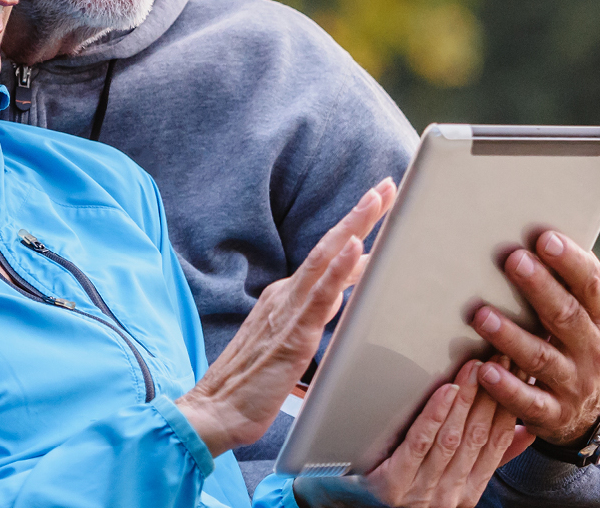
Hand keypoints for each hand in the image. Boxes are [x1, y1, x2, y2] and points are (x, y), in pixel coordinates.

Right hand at [178, 179, 391, 454]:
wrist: (214, 413)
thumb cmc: (249, 387)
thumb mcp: (287, 347)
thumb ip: (309, 326)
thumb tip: (338, 310)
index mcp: (284, 300)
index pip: (324, 259)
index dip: (352, 231)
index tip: (376, 205)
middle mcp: (285, 297)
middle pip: (327, 248)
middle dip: (359, 216)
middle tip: (386, 187)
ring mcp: (287, 313)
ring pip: (326, 260)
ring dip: (353, 228)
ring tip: (377, 200)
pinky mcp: (292, 336)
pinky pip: (319, 296)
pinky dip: (337, 268)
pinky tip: (354, 246)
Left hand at [359, 359, 531, 507]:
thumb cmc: (411, 499)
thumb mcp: (456, 484)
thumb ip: (490, 459)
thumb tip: (525, 432)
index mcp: (469, 491)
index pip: (497, 443)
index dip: (508, 406)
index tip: (517, 376)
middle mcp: (450, 493)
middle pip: (477, 436)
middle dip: (491, 395)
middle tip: (499, 361)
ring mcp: (421, 490)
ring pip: (451, 437)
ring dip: (466, 399)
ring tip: (475, 369)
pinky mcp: (393, 484)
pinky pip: (419, 444)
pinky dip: (434, 415)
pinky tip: (445, 391)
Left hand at [469, 229, 599, 443]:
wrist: (592, 408)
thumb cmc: (579, 341)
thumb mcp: (590, 314)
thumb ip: (573, 282)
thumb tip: (542, 231)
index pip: (592, 286)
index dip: (571, 262)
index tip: (545, 238)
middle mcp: (594, 350)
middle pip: (566, 316)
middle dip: (540, 288)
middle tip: (513, 260)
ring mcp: (574, 383)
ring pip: (541, 358)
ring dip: (511, 336)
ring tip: (481, 315)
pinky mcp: (553, 413)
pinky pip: (528, 401)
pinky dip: (506, 387)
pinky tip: (484, 370)